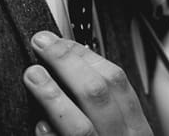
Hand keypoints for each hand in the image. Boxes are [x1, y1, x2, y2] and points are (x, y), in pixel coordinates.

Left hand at [24, 31, 152, 135]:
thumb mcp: (124, 133)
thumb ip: (107, 111)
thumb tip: (74, 73)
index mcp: (135, 126)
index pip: (115, 79)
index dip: (86, 56)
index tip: (60, 41)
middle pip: (98, 93)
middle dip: (68, 63)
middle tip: (43, 44)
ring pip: (80, 125)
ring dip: (54, 96)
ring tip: (33, 74)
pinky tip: (39, 124)